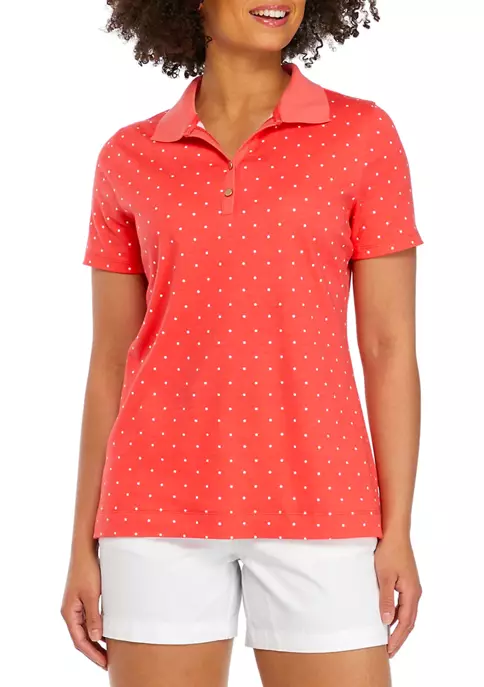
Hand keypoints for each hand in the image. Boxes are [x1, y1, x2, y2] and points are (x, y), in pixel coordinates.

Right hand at [61, 547, 106, 669]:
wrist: (85, 551)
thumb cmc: (88, 570)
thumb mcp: (92, 595)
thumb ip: (94, 617)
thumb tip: (96, 638)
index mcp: (69, 612)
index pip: (79, 641)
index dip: (92, 654)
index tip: (104, 663)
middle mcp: (70, 611)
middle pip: (81, 638)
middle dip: (94, 651)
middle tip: (108, 662)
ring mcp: (76, 605)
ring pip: (85, 629)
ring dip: (96, 641)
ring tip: (108, 652)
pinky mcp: (82, 599)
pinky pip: (88, 619)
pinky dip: (96, 628)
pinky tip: (106, 632)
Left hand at [374, 532, 421, 657]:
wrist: (395, 533)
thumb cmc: (388, 552)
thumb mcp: (383, 576)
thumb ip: (385, 599)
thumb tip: (386, 621)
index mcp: (411, 593)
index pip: (405, 623)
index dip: (397, 638)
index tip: (389, 651)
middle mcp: (415, 592)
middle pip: (409, 621)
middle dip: (399, 637)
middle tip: (389, 651)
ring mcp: (411, 586)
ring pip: (407, 612)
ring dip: (398, 626)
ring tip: (387, 638)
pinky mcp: (406, 581)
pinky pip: (404, 604)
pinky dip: (397, 614)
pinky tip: (387, 617)